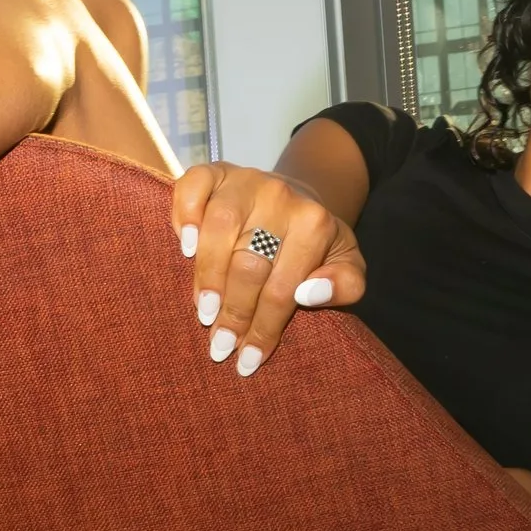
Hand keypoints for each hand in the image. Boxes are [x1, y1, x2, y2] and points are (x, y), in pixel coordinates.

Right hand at [168, 162, 366, 376]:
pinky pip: (192, 186)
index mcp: (315, 223)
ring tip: (203, 310)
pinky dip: (184, 214)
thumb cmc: (316, 245)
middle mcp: (280, 196)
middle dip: (233, 311)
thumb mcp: (346, 266)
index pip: (282, 287)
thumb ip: (344, 284)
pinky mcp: (216, 170)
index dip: (263, 327)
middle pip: (248, 263)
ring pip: (219, 228)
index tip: (247, 359)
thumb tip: (309, 294)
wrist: (297, 199)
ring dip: (207, 275)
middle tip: (219, 345)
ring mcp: (245, 180)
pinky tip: (185, 247)